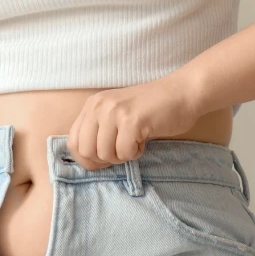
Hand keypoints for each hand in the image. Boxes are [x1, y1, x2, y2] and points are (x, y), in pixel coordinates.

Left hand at [66, 75, 200, 169]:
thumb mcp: (116, 115)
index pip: (73, 142)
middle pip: (86, 151)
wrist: (182, 93)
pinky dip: (136, 153)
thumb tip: (86, 162)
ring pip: (105, 154)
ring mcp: (114, 112)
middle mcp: (99, 106)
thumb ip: (98, 131)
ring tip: (135, 141)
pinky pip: (125, 153)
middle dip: (105, 159)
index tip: (104, 161)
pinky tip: (144, 139)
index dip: (86, 159)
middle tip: (123, 150)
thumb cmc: (151, 109)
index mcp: (92, 105)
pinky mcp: (132, 121)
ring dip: (122, 156)